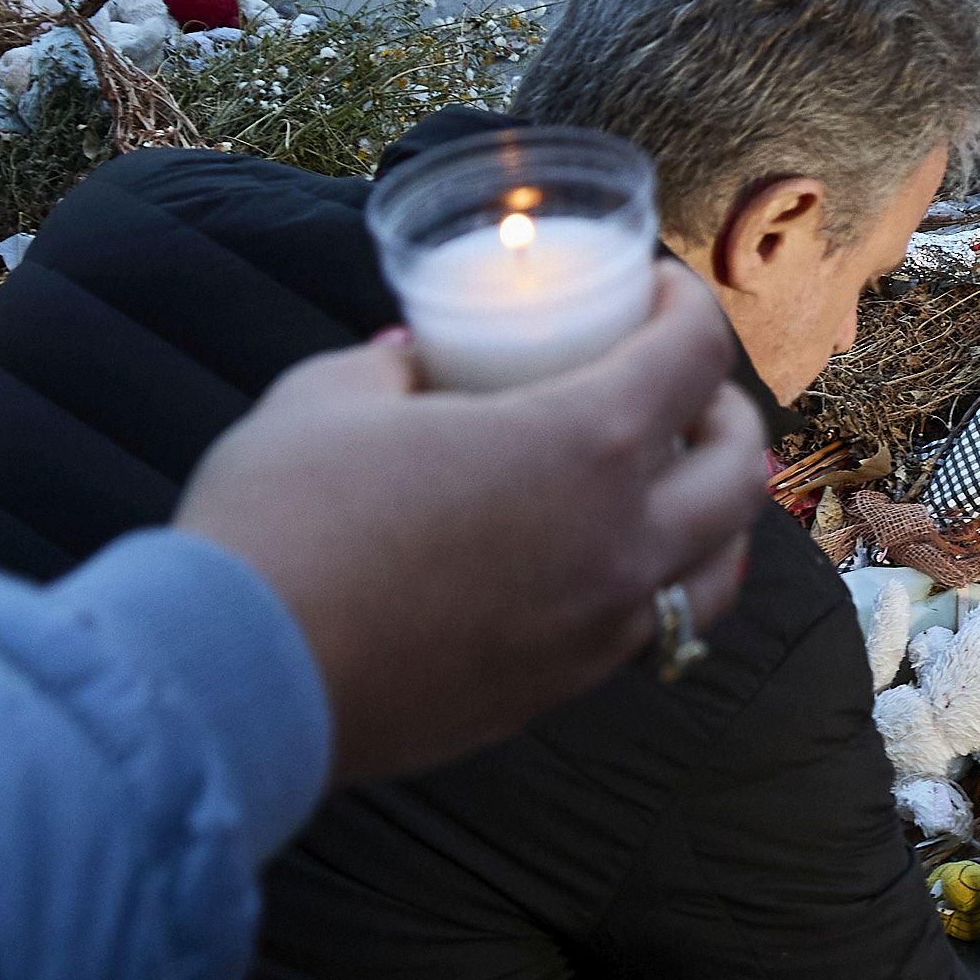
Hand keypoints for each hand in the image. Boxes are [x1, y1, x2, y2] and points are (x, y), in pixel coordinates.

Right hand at [173, 264, 767, 786]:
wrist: (238, 680)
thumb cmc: (281, 520)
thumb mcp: (328, 398)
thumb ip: (394, 366)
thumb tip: (416, 363)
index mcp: (584, 445)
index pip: (693, 354)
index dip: (686, 303)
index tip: (657, 289)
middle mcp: (621, 544)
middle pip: (740, 467)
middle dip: (723, 407)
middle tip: (676, 383)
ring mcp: (600, 630)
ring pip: (719, 569)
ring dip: (715, 513)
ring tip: (671, 484)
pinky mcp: (560, 691)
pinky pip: (650, 629)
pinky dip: (656, 582)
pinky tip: (600, 560)